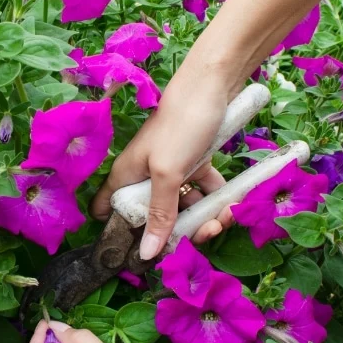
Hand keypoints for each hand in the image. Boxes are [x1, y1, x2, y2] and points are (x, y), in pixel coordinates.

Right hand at [91, 66, 235, 258]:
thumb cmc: (179, 127)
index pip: (108, 213)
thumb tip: (146, 255)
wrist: (212, 87)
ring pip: (184, 209)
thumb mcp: (167, 174)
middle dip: (181, 232)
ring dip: (205, 219)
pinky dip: (218, 200)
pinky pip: (204, 192)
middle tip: (204, 232)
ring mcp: (171, 173)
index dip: (120, 234)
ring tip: (225, 217)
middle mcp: (145, 178)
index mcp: (125, 179)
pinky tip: (233, 205)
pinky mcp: (195, 165)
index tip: (144, 251)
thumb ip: (159, 214)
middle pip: (155, 218)